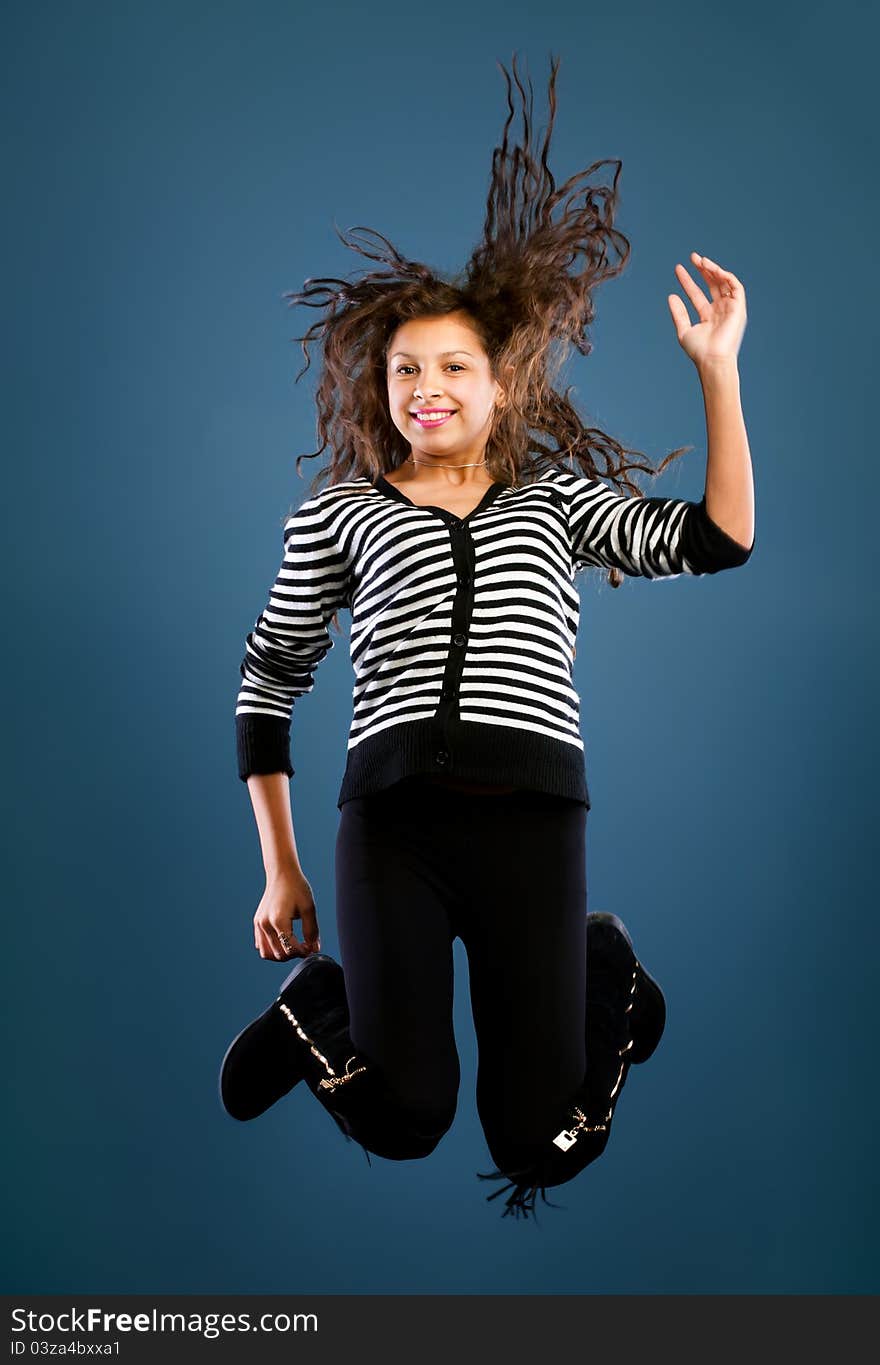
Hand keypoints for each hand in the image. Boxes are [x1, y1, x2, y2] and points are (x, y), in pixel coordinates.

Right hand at [253, 867, 320, 960]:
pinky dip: (272, 949)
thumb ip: (312, 931)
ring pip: (267, 954)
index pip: (290, 949)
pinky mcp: (257, 923)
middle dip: (294, 954)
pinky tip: (284, 941)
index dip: (303, 952)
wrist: (282, 874)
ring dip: (281, 955)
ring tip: (294, 947)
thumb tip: (314, 949)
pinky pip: (261, 945)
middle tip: (305, 946)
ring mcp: (259, 924)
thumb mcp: (309, 908)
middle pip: (279, 954)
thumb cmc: (296, 888)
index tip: (311, 947)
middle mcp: (265, 924)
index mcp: (278, 920)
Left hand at [667, 251, 746, 368]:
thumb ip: (678, 313)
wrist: (713, 359)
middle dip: (703, 270)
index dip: (688, 281)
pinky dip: (725, 276)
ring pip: (723, 283)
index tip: (678, 269)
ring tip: (701, 260)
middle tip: (692, 257)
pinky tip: (713, 269)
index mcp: (707, 316)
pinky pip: (735, 286)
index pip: (697, 294)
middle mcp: (720, 310)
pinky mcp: (739, 307)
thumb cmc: (699, 351)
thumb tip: (671, 296)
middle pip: (711, 285)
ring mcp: (730, 308)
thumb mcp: (683, 330)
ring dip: (713, 269)